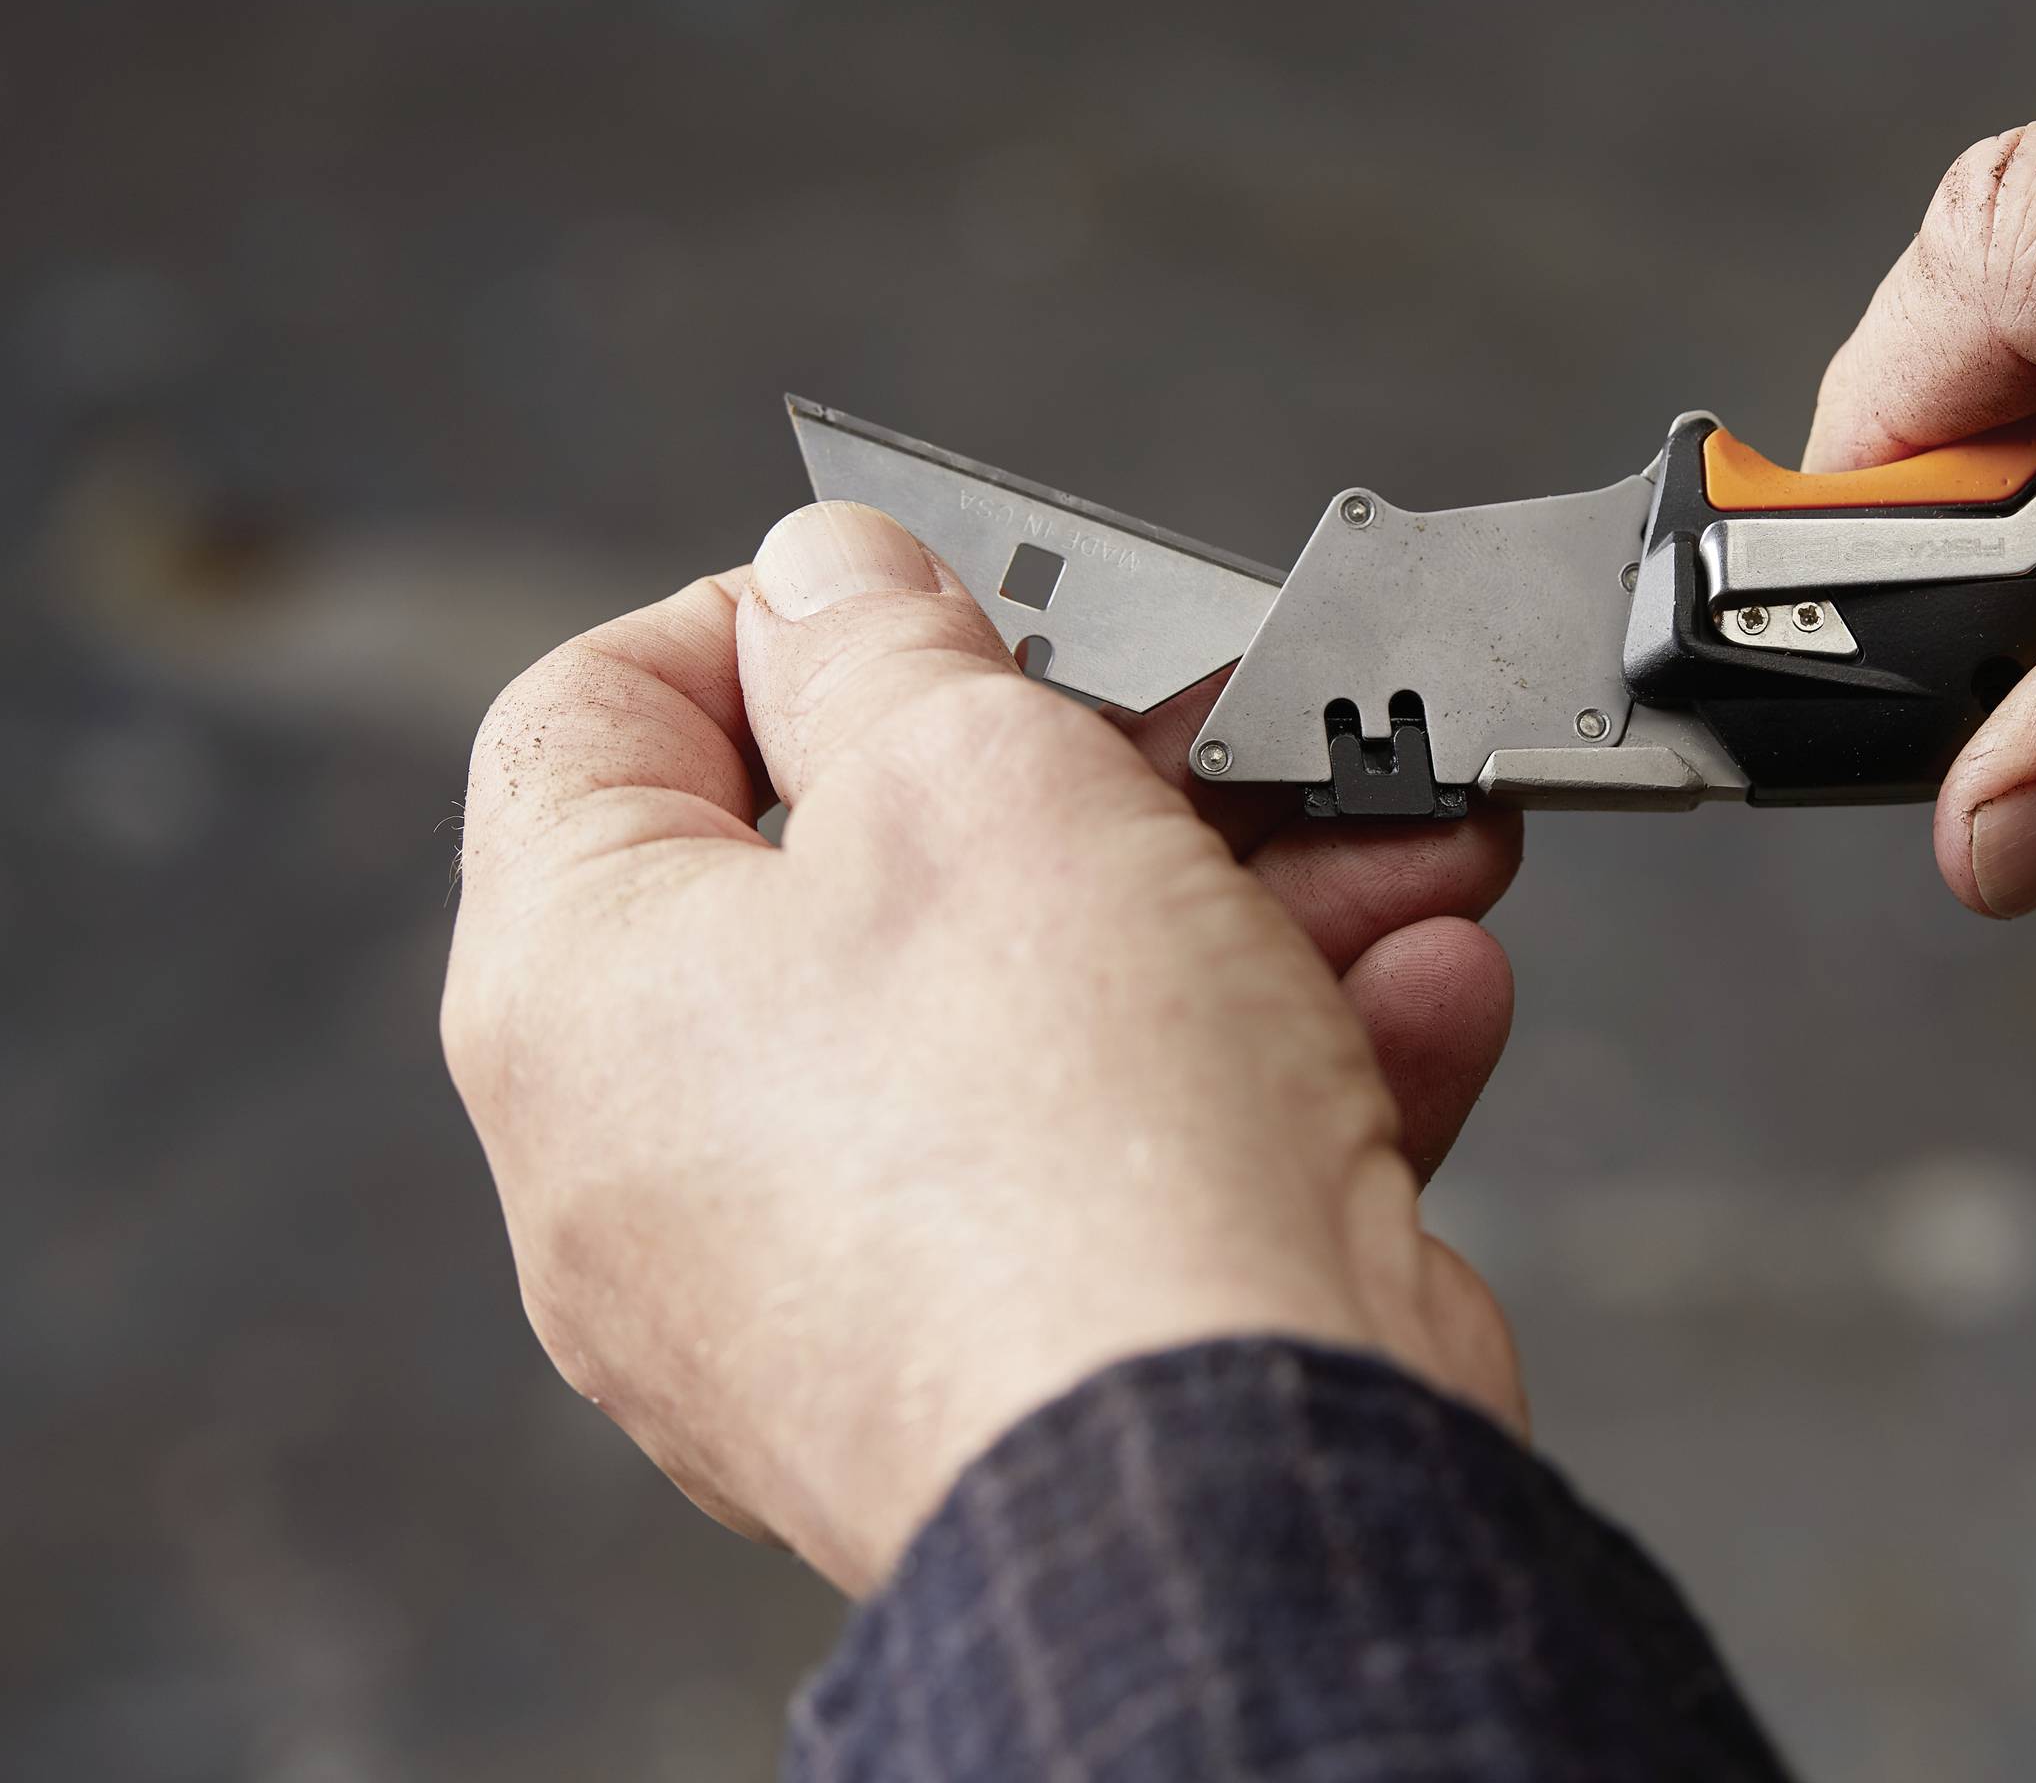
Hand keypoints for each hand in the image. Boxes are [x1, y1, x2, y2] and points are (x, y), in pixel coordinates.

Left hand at [442, 502, 1524, 1591]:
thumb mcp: (974, 775)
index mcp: (587, 996)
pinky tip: (1419, 996)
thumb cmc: (1063, 1149)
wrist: (1235, 1486)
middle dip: (1108, 773)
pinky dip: (1272, 1067)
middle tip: (1231, 721)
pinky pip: (1123, 1162)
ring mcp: (841, 1281)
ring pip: (1035, 1018)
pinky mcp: (1010, 1354)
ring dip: (1247, 910)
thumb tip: (827, 578)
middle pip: (873, 875)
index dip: (766, 618)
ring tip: (1406, 845)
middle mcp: (677, 1157)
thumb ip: (885, 642)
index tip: (934, 601)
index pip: (596, 724)